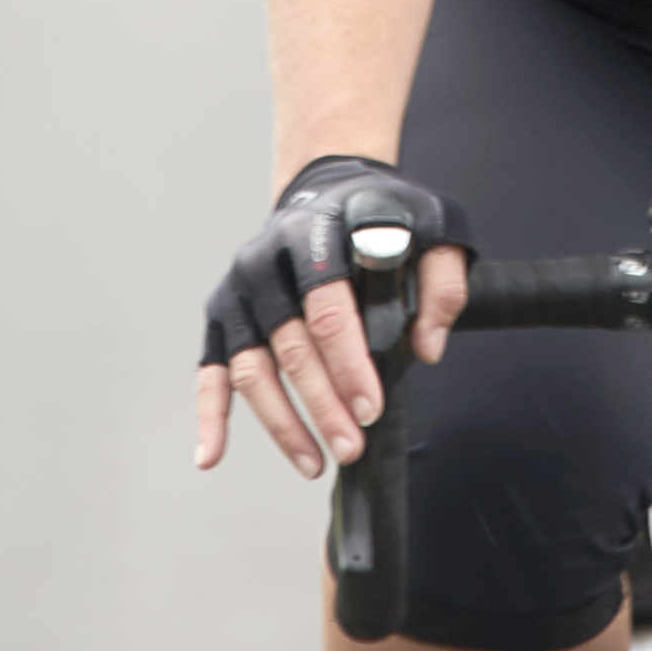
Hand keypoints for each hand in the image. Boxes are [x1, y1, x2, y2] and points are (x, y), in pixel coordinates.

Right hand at [190, 158, 472, 478]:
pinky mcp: (222, 313)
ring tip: (314, 462)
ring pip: (251, 368)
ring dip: (280, 423)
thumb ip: (441, 282)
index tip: (371, 407)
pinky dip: (210, 415)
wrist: (328, 188)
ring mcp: (238, 289)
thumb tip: (428, 346)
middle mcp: (265, 260)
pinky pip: (211, 370)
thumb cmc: (379, 213)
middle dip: (322, 405)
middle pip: (290, 347)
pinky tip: (210, 456)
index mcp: (314, 233)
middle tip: (350, 446)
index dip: (349, 364)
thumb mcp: (432, 226)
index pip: (328, 309)